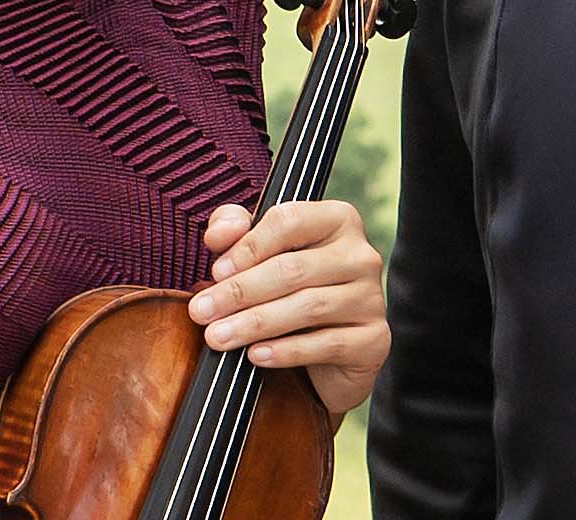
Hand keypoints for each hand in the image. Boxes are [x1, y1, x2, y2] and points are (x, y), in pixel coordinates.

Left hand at [190, 200, 389, 412]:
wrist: (328, 352)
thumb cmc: (288, 290)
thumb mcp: (259, 253)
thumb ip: (234, 230)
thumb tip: (219, 236)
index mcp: (337, 220)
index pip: (290, 222)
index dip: (248, 246)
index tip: (215, 271)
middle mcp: (361, 255)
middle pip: (293, 269)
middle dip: (240, 292)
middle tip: (201, 312)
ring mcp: (372, 298)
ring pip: (308, 307)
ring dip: (255, 323)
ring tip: (218, 337)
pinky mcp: (374, 340)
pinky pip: (326, 344)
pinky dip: (286, 351)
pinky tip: (255, 355)